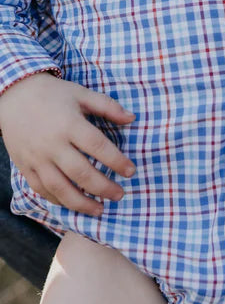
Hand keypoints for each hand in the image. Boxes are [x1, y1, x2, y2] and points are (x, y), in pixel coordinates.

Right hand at [0, 73, 135, 216]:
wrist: (14, 95)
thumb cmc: (52, 94)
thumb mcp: (81, 93)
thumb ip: (108, 106)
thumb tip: (132, 118)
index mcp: (69, 124)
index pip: (97, 146)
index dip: (116, 161)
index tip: (131, 172)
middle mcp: (52, 144)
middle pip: (80, 172)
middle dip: (103, 187)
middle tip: (119, 195)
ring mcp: (37, 158)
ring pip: (60, 188)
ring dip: (81, 203)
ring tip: (100, 209)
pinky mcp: (25, 166)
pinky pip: (41, 189)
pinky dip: (58, 201)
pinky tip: (74, 205)